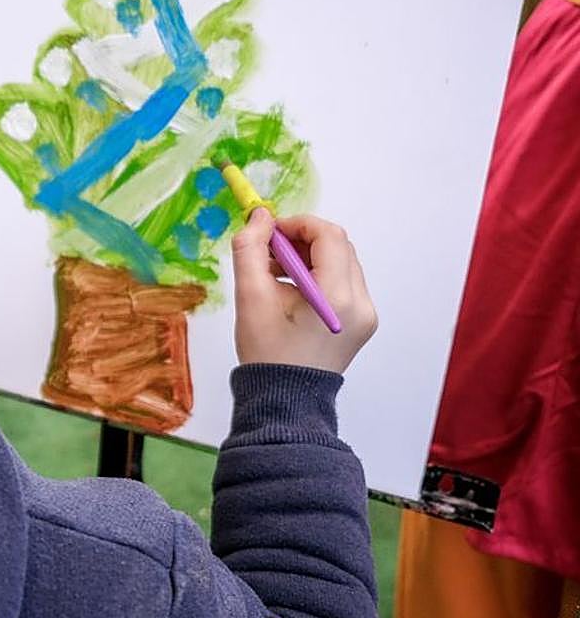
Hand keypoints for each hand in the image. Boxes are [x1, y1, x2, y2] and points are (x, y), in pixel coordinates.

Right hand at [231, 209, 377, 373]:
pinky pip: (343, 282)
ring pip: (341, 262)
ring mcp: (366, 314)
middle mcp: (360, 303)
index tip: (270, 231)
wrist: (284, 400)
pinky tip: (291, 290)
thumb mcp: (250, 297)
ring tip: (276, 273)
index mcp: (336, 297)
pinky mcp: (362, 321)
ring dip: (309, 257)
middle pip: (338, 246)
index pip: (328, 236)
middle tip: (270, 250)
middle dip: (302, 240)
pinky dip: (318, 275)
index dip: (297, 224)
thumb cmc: (266, 355)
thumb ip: (251, 249)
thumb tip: (260, 217)